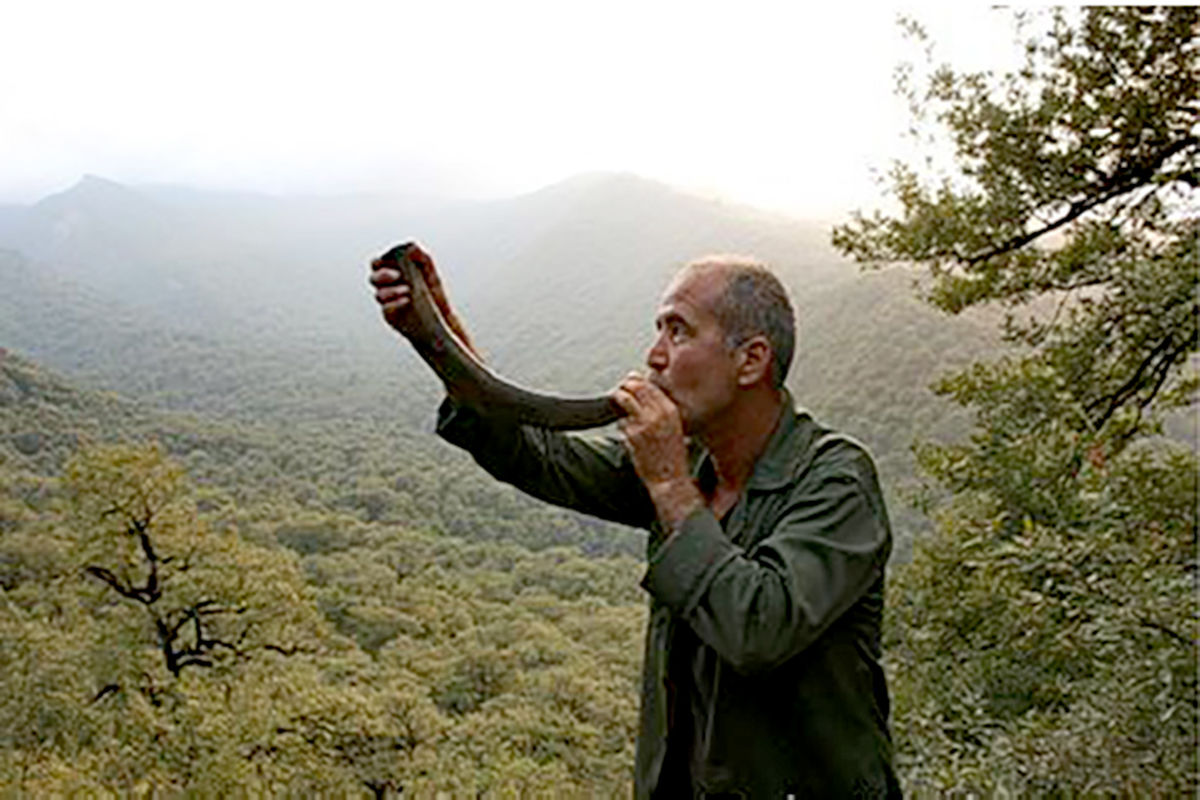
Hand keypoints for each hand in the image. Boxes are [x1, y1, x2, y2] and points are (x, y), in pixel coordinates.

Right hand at [369, 245, 479, 357]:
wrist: (442, 317)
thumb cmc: (434, 293)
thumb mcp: (430, 271)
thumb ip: (420, 257)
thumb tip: (411, 247)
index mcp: (393, 272)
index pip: (378, 263)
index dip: (381, 261)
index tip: (391, 260)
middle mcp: (388, 287)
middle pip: (373, 278)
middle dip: (383, 275)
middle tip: (397, 275)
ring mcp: (389, 302)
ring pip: (378, 294)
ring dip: (391, 291)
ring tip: (407, 290)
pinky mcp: (391, 314)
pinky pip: (386, 308)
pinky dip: (395, 303)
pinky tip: (406, 300)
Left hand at [612, 373, 702, 530]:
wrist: (670, 480)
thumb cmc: (672, 457)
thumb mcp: (675, 428)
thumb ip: (663, 411)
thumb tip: (645, 395)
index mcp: (671, 411)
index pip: (650, 385)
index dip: (638, 381)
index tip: (632, 381)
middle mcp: (658, 414)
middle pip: (635, 387)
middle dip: (626, 386)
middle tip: (621, 389)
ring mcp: (643, 424)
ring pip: (623, 399)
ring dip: (618, 399)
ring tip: (617, 401)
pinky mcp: (631, 435)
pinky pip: (620, 421)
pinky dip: (621, 424)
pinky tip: (627, 431)